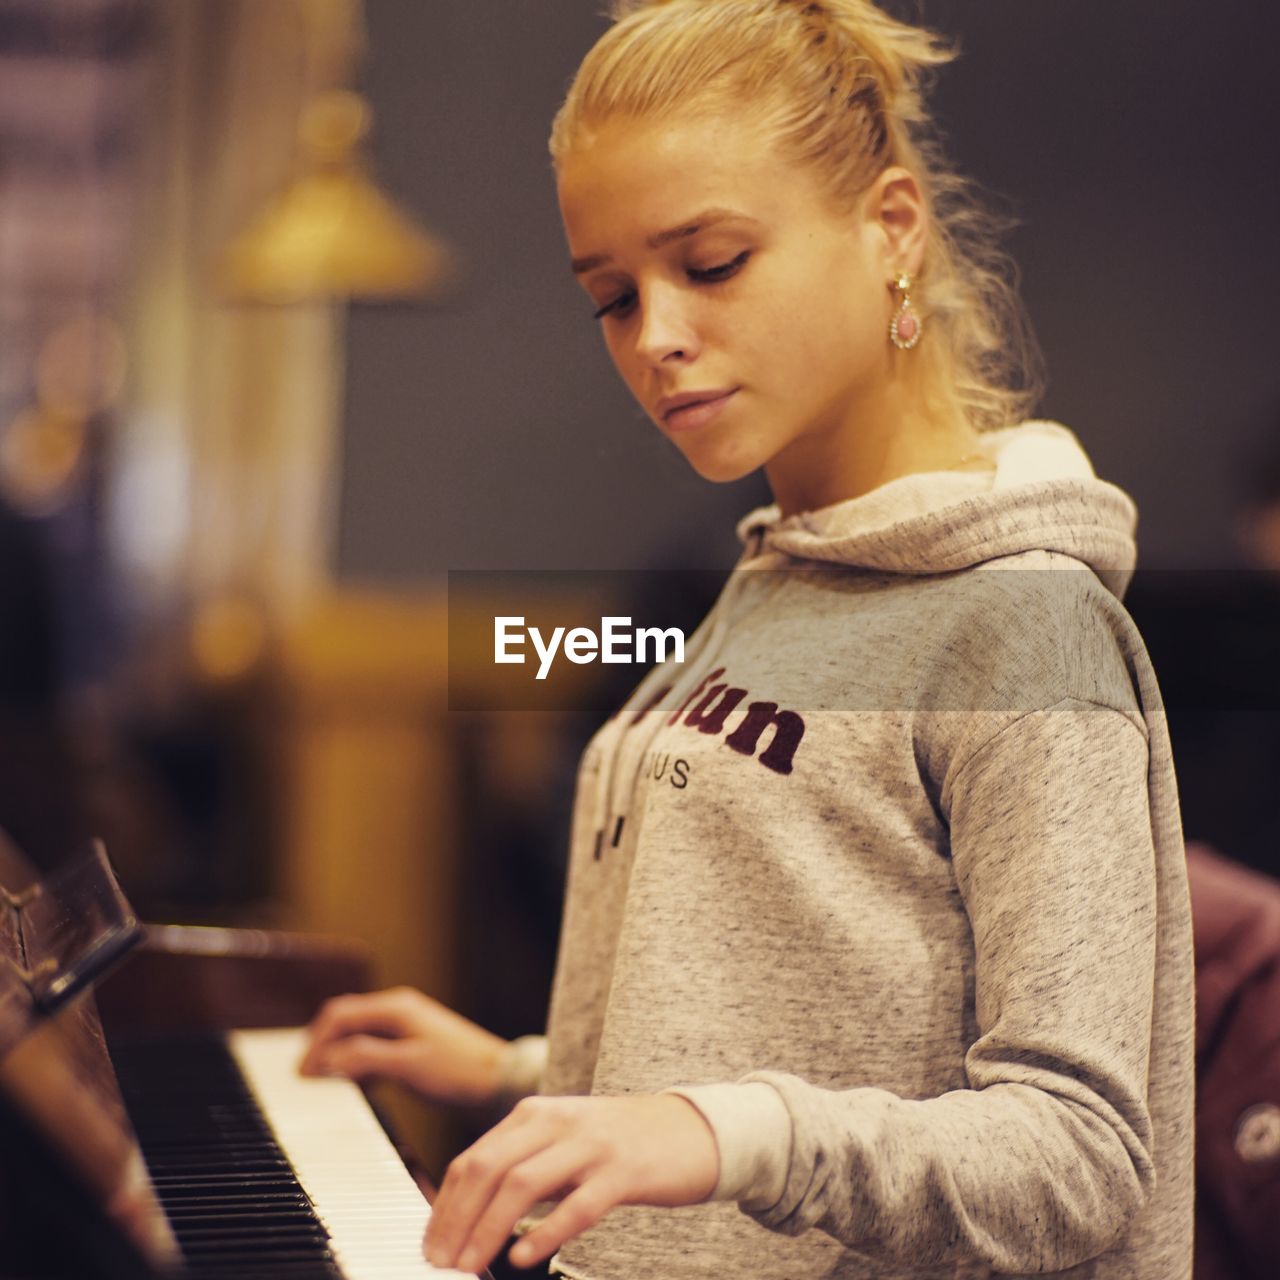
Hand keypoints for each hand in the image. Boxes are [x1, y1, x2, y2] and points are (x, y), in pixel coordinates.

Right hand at [298, 986, 508, 1106]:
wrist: (500, 1080)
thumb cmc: (458, 1072)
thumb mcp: (407, 1066)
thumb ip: (365, 1058)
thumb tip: (327, 1060)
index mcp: (395, 1009)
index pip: (339, 1016)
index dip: (315, 1043)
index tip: (302, 1075)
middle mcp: (398, 1010)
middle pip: (345, 1021)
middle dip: (322, 1046)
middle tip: (306, 1079)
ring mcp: (407, 1026)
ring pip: (358, 1035)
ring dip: (339, 1056)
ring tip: (323, 1084)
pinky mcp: (414, 1044)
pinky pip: (374, 1047)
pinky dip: (357, 1063)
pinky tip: (354, 1084)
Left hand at [423, 1093, 719, 1273]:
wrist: (692, 1129)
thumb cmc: (621, 1143)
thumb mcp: (563, 1141)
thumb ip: (523, 1163)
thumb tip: (469, 1215)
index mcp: (536, 1114)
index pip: (473, 1159)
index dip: (445, 1206)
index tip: (430, 1245)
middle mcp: (557, 1122)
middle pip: (488, 1169)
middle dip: (456, 1220)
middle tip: (440, 1263)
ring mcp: (591, 1144)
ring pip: (523, 1184)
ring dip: (487, 1229)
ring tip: (468, 1267)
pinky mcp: (623, 1171)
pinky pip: (577, 1204)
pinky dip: (544, 1232)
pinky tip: (523, 1257)